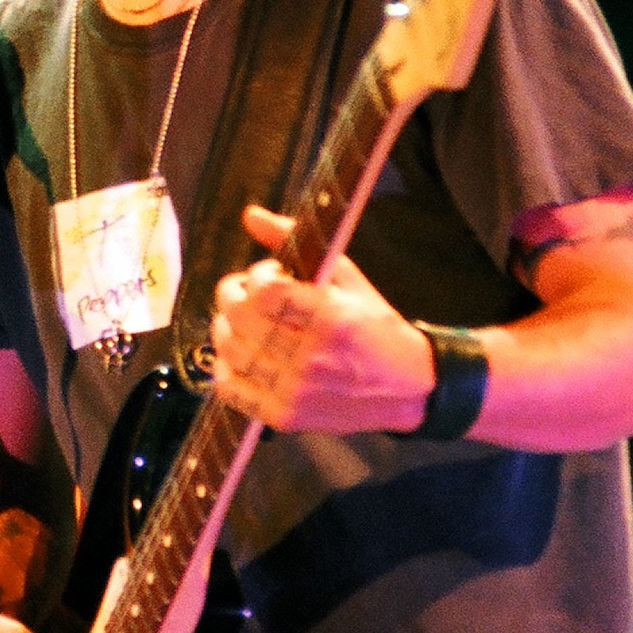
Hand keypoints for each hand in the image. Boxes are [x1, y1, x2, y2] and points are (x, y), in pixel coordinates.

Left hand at [208, 205, 432, 434]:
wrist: (407, 389)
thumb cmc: (376, 326)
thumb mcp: (347, 278)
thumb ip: (295, 241)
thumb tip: (250, 215)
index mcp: (330, 319)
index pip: (265, 291)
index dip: (257, 275)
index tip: (269, 274)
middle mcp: (311, 358)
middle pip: (241, 319)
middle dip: (233, 296)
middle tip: (245, 293)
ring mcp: (295, 392)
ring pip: (231, 352)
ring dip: (226, 328)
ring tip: (243, 322)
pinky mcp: (284, 417)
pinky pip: (231, 391)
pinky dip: (225, 369)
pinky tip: (240, 355)